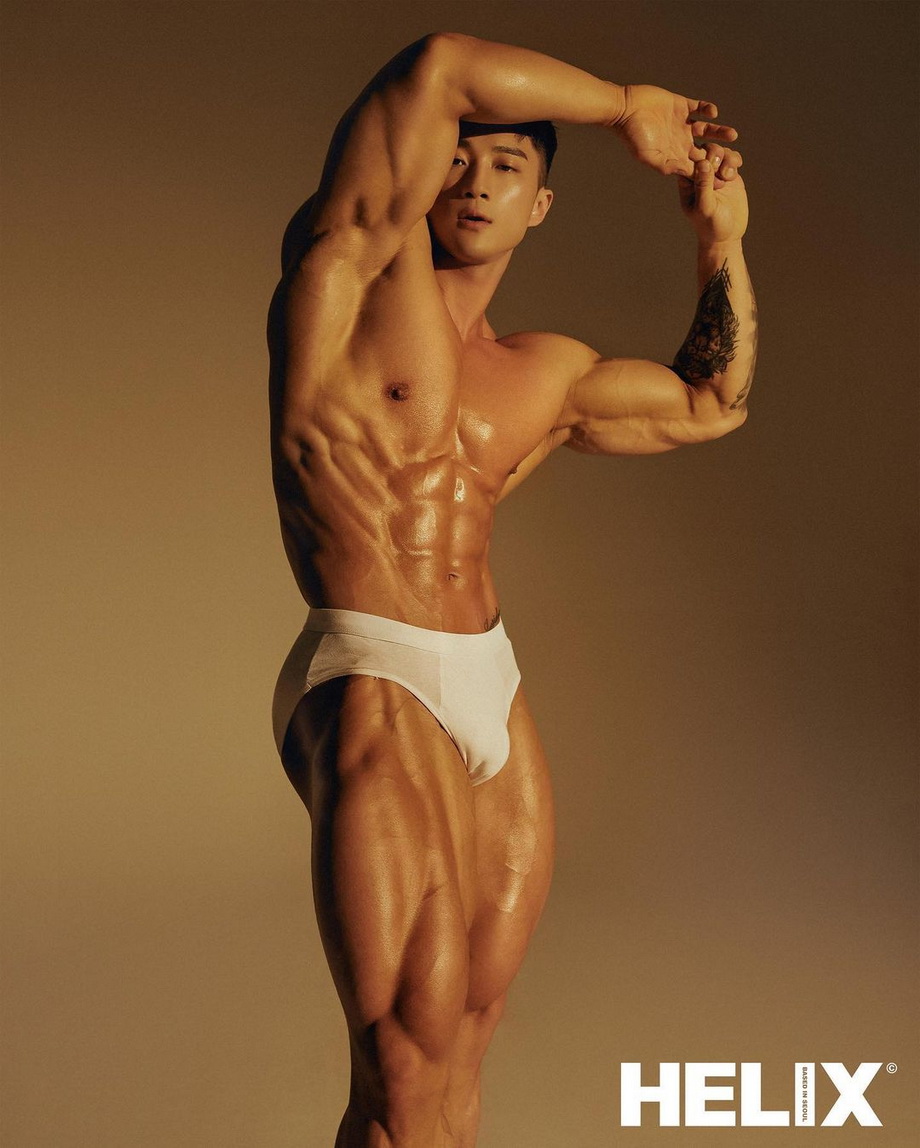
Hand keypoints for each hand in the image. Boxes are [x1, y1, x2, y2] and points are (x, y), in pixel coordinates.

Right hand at [612, 84, 739, 177]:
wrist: (625, 109)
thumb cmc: (633, 136)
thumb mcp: (650, 157)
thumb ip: (670, 165)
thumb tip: (689, 175)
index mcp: (674, 156)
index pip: (696, 168)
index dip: (710, 174)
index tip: (724, 180)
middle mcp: (680, 141)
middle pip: (705, 150)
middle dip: (719, 156)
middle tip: (734, 159)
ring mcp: (682, 123)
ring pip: (706, 130)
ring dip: (719, 132)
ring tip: (733, 136)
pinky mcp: (681, 106)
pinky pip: (699, 108)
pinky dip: (707, 110)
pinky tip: (713, 113)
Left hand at [677, 151, 748, 243]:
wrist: (726, 236)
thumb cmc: (710, 226)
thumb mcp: (705, 207)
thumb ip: (704, 186)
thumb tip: (703, 162)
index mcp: (687, 182)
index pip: (689, 160)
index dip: (698, 156)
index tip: (708, 165)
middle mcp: (700, 175)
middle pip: (705, 151)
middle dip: (714, 154)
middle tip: (719, 168)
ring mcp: (715, 174)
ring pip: (720, 152)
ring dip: (726, 157)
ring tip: (728, 175)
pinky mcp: (729, 175)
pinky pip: (732, 158)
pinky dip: (734, 160)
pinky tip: (735, 171)